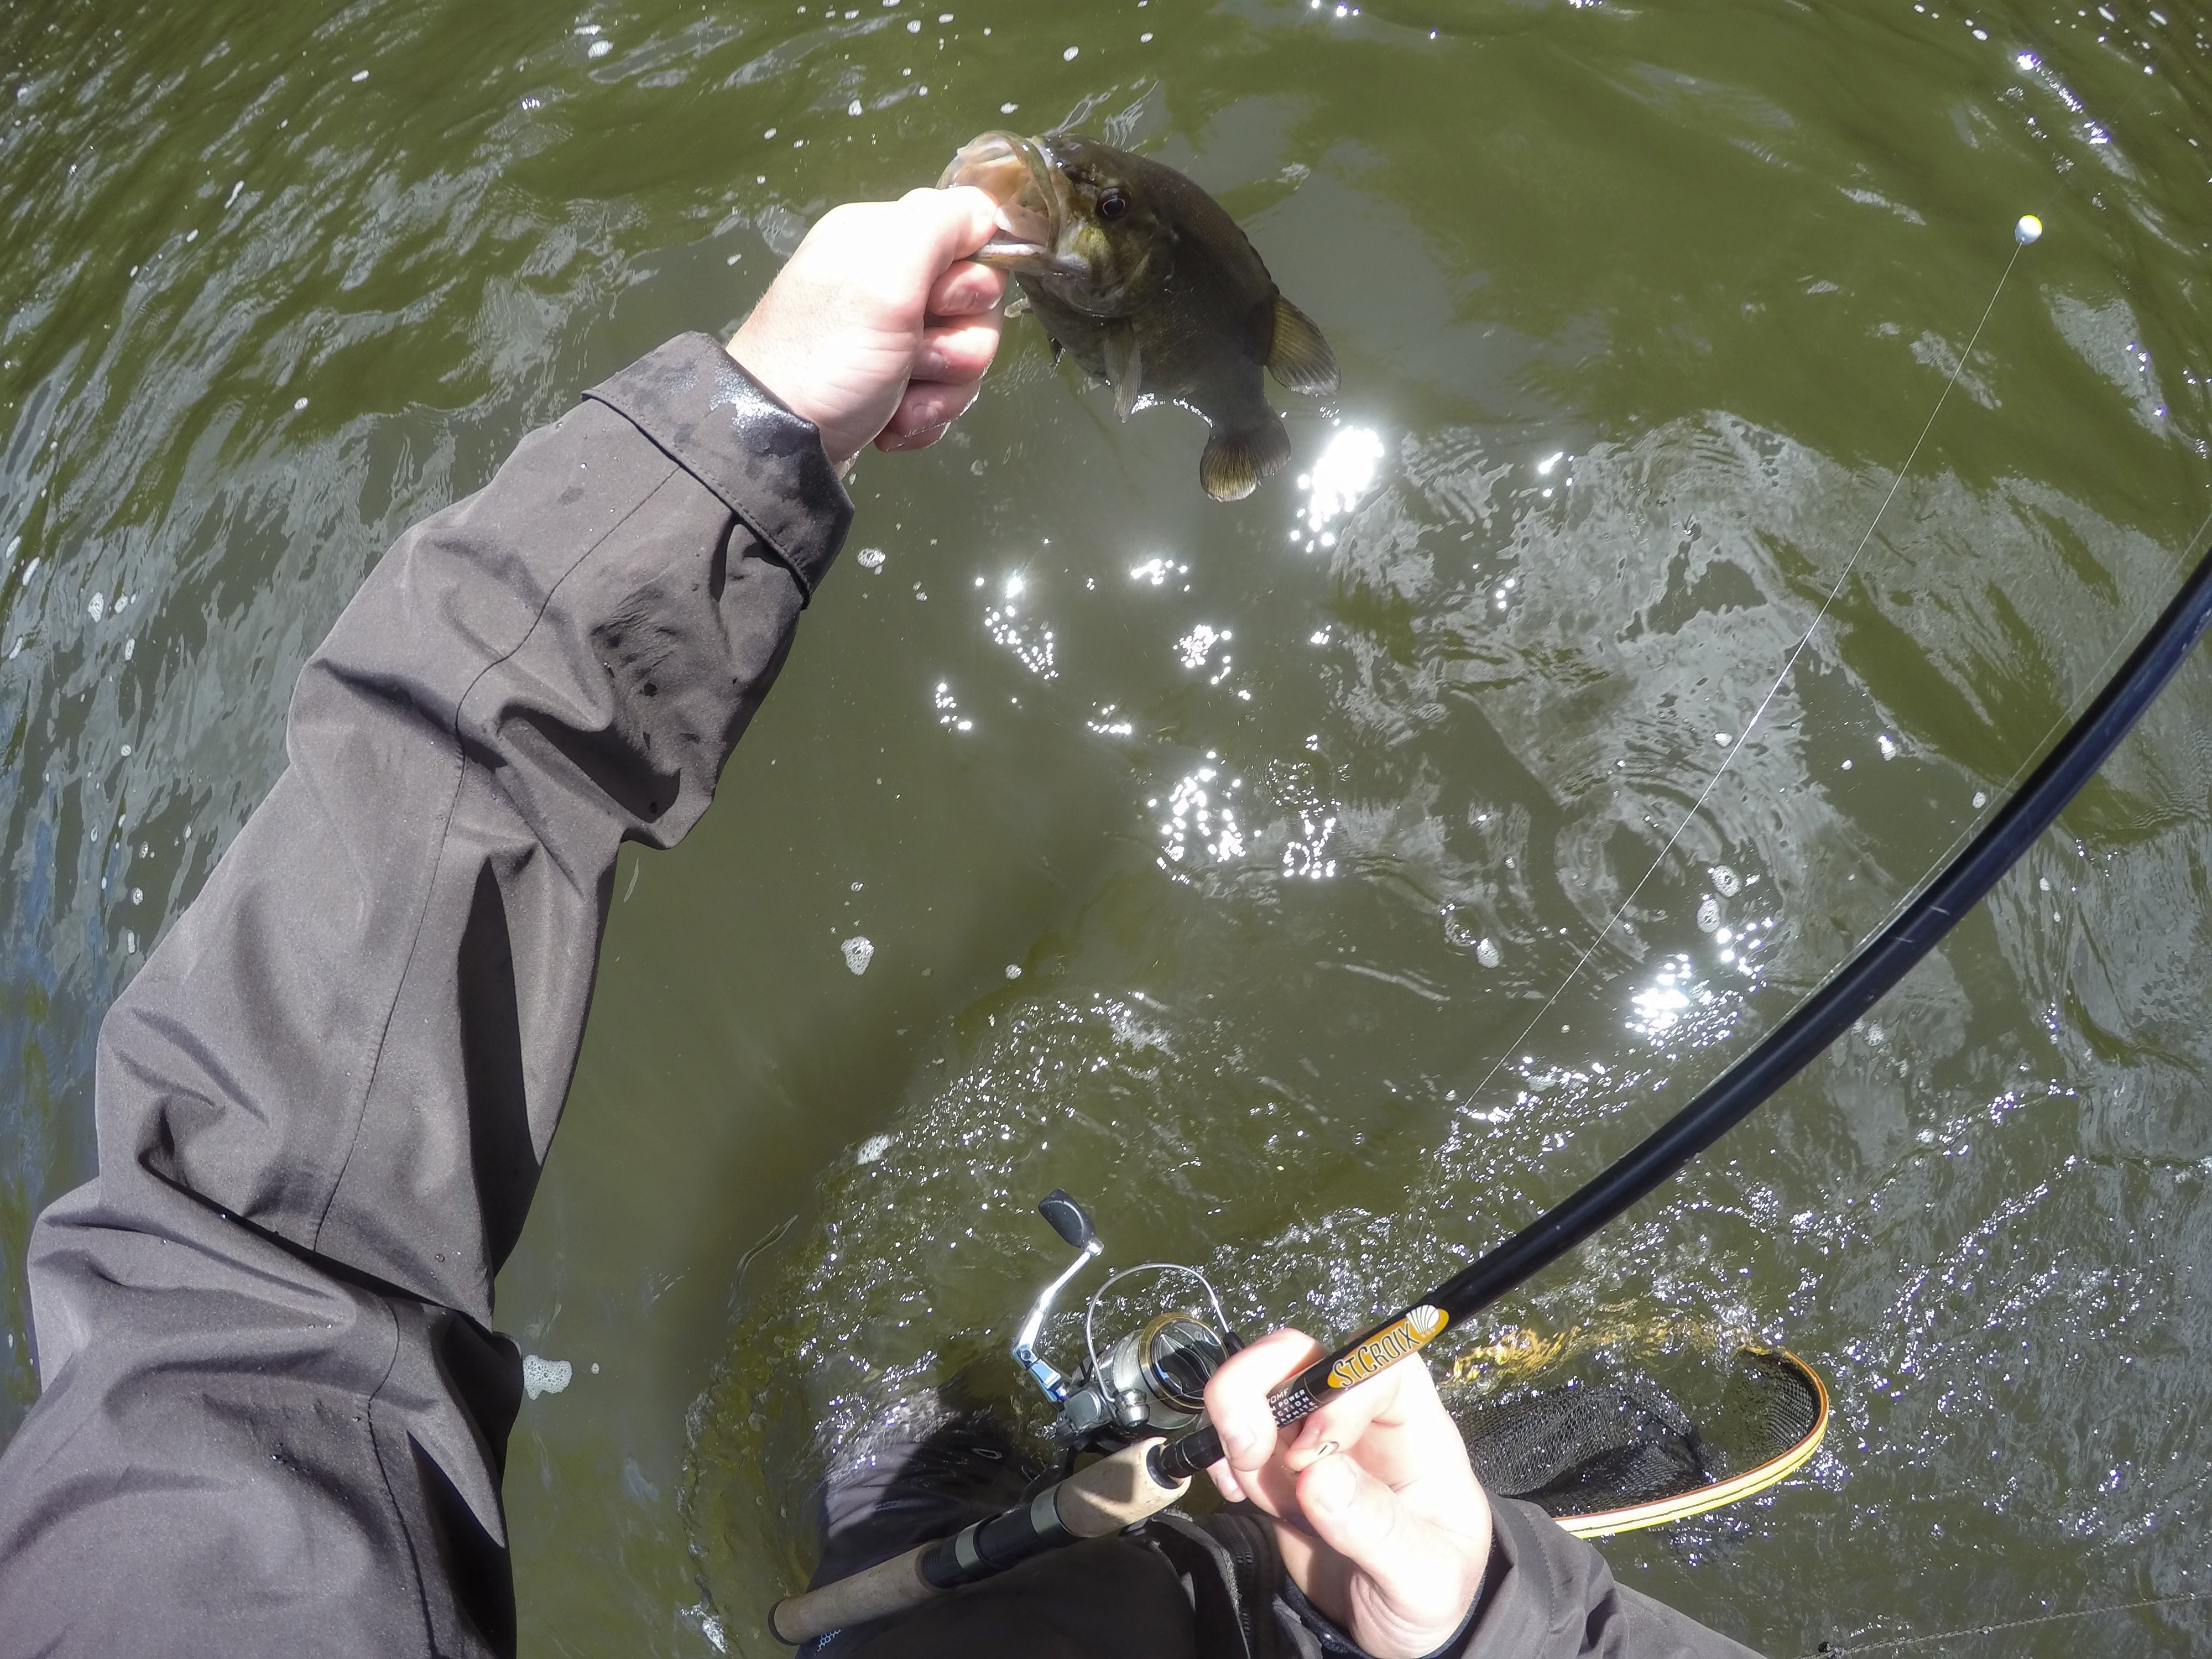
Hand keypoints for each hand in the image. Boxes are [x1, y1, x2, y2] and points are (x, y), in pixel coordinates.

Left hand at [725, 186, 1007, 470]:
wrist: (778, 442)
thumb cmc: (827, 357)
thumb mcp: (882, 278)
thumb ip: (937, 226)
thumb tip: (985, 207)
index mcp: (882, 239)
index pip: (970, 239)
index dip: (971, 281)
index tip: (938, 304)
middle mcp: (887, 281)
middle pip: (975, 306)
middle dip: (957, 346)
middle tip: (914, 359)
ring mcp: (890, 336)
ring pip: (964, 357)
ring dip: (940, 390)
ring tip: (898, 403)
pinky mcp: (891, 384)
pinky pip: (942, 394)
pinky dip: (924, 415)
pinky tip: (892, 424)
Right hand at [1202, 1329, 1491, 1658]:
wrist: (1390, 1633)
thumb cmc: (1431, 1598)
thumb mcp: (1426, 1581)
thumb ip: (1379, 1530)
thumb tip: (1318, 1477)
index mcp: (1414, 1431)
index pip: (1379, 1365)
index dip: (1339, 1388)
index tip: (1311, 1454)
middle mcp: (1359, 1422)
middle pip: (1303, 1355)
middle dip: (1258, 1387)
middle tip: (1246, 1445)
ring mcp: (1311, 1441)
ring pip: (1258, 1392)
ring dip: (1239, 1436)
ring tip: (1259, 1498)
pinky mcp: (1275, 1470)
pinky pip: (1234, 1435)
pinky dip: (1221, 1457)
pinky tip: (1239, 1495)